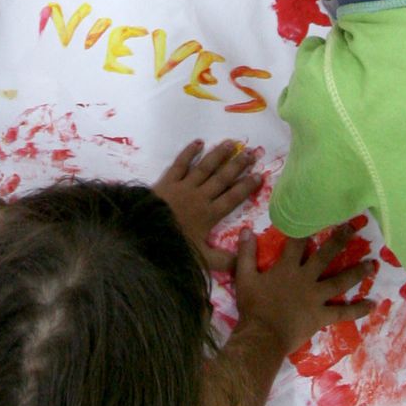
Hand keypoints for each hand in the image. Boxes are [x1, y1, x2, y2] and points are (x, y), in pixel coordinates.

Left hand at [152, 140, 261, 268]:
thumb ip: (223, 261)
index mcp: (210, 214)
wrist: (145, 234)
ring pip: (205, 167)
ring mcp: (184, 186)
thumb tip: (242, 263)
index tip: (259, 175)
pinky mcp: (168, 180)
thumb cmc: (175, 246)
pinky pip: (181, 163)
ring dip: (219, 155)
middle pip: (222, 178)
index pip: (233, 197)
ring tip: (232, 143)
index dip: (247, 186)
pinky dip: (189, 152)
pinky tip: (199, 142)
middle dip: (238, 165)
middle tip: (252, 153)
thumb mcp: (201, 259)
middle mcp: (200, 196)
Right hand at [234, 222, 374, 351]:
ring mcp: (316, 298)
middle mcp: (306, 279)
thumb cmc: (253, 307)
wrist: (263, 336)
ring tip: (372, 264)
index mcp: (287, 268)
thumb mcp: (244, 277)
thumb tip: (246, 230)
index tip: (319, 212)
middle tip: (353, 228)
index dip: (307, 226)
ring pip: (340, 282)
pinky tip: (373, 304)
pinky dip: (358, 309)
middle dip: (339, 241)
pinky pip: (343, 312)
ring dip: (357, 272)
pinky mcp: (322, 316)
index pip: (298, 242)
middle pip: (325, 256)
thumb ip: (245, 253)